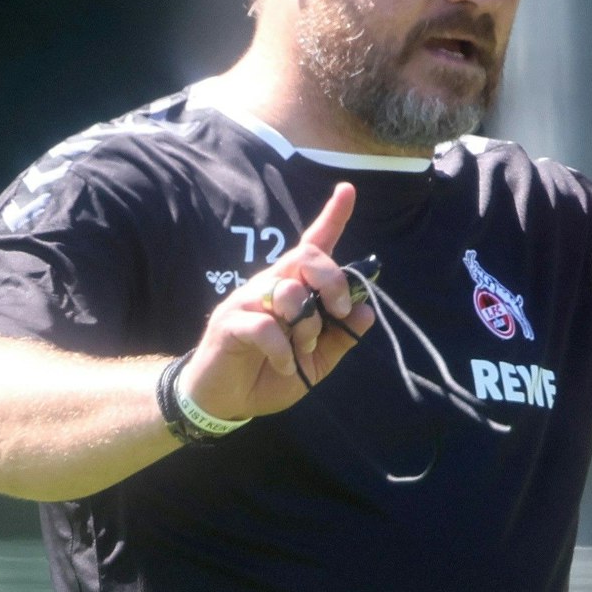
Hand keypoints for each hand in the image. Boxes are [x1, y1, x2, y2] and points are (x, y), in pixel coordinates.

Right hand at [179, 183, 376, 419]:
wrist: (225, 401)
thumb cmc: (270, 374)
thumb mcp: (317, 361)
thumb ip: (341, 337)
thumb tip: (366, 311)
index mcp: (293, 288)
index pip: (313, 244)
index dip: (332, 217)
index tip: (348, 190)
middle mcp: (270, 284)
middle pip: (306, 256)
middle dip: (331, 281)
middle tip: (338, 312)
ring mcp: (246, 300)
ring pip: (287, 291)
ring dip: (307, 326)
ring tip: (302, 351)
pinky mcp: (229, 322)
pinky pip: (264, 325)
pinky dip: (283, 350)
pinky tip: (284, 365)